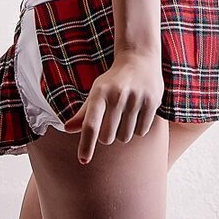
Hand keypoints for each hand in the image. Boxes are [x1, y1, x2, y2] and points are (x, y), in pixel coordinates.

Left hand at [62, 50, 164, 165]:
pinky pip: (141, 132)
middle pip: (107, 137)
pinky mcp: (151, 102)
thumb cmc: (114, 80)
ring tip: (126, 114)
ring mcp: (135, 98)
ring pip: (125, 137)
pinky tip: (138, 112)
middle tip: (111, 121)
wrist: (140, 58)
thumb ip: (83, 112)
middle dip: (107, 136)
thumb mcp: (97, 91)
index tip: (83, 160)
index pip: (90, 124)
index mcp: (100, 93)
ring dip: (123, 133)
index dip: (86, 144)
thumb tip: (67, 129)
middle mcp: (117, 95)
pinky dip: (138, 128)